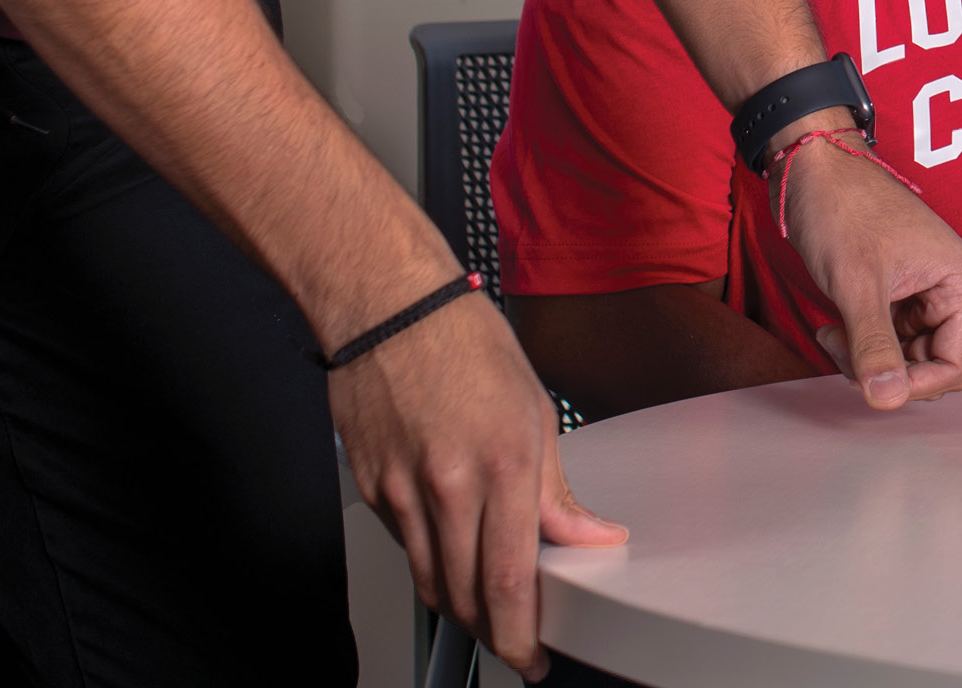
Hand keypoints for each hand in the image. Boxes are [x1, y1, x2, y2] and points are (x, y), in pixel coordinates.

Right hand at [330, 285, 624, 681]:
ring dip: (461, 608)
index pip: (509, 578)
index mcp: (502, 461)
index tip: (532, 658)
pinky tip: (452, 552)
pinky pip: (407, 550)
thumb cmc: (466, 343)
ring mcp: (403, 492)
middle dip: (492, 632)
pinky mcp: (371, 493)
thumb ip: (556, 490)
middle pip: (465, 596)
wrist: (390, 310)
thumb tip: (590, 537)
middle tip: (517, 641)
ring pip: (431, 583)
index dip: (520, 634)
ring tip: (489, 609)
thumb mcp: (534, 409)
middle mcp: (449, 485)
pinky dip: (433, 564)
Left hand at [780, 129, 961, 406]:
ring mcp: (922, 292)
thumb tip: (887, 401)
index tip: (871, 381)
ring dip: (866, 358)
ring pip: (905, 357)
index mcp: (961, 282)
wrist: (815, 170)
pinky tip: (832, 327)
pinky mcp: (896, 293)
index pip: (956, 364)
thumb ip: (875, 347)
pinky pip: (887, 340)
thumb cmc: (844, 210)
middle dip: (884, 369)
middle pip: (930, 364)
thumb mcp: (858, 285)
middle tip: (842, 350)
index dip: (915, 385)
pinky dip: (859, 344)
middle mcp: (949, 288)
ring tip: (831, 334)